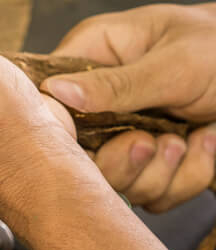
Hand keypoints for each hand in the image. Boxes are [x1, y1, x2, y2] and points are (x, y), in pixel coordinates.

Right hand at [42, 3, 215, 211]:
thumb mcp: (174, 63)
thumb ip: (116, 84)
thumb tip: (55, 92)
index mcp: (92, 55)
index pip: (49, 100)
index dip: (64, 129)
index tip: (101, 139)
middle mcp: (100, 98)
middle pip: (77, 154)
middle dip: (122, 161)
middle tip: (154, 142)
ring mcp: (125, 130)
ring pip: (117, 182)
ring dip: (161, 172)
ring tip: (188, 139)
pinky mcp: (153, 159)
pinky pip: (153, 193)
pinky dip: (186, 178)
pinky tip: (205, 143)